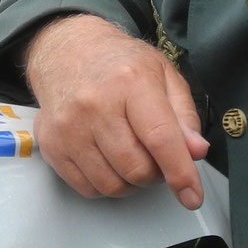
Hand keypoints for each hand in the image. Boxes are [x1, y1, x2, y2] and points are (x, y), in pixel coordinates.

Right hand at [23, 13, 208, 206]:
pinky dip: (105, 183)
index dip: (180, 172)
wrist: (67, 52)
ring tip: (131, 155)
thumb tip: (196, 151)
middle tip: (155, 156)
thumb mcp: (164, 76)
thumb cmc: (119, 65)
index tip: (192, 195)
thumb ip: (184, 116)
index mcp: (130, 81)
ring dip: (130, 181)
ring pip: (112, 185)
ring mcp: (69, 127)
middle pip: (137, 169)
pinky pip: (87, 188)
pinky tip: (107, 159)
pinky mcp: (52, 144)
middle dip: (155, 173)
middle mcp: (95, 104)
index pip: (160, 138)